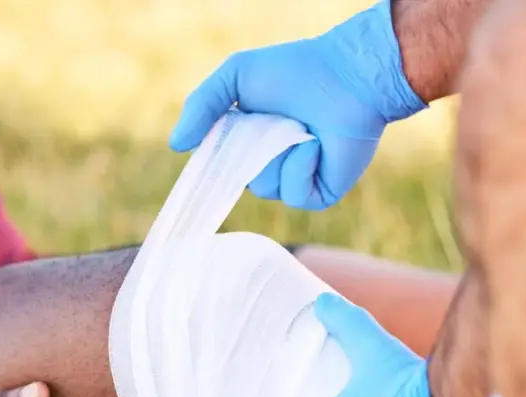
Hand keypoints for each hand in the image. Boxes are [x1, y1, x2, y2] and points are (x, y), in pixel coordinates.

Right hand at [169, 1, 426, 209]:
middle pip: (237, 179)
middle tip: (266, 124)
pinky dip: (300, 168)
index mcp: (247, 139)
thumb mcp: (235, 77)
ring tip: (299, 129)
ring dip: (276, 156)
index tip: (206, 151)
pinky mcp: (319, 192)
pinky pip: (294, 195)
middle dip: (247, 151)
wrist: (349, 77)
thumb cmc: (295, 70)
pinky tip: (314, 145)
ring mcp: (294, 179)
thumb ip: (201, 106)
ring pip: (264, 189)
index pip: (217, 164)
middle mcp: (269, 162)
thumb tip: (176, 145)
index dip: (211, 161)